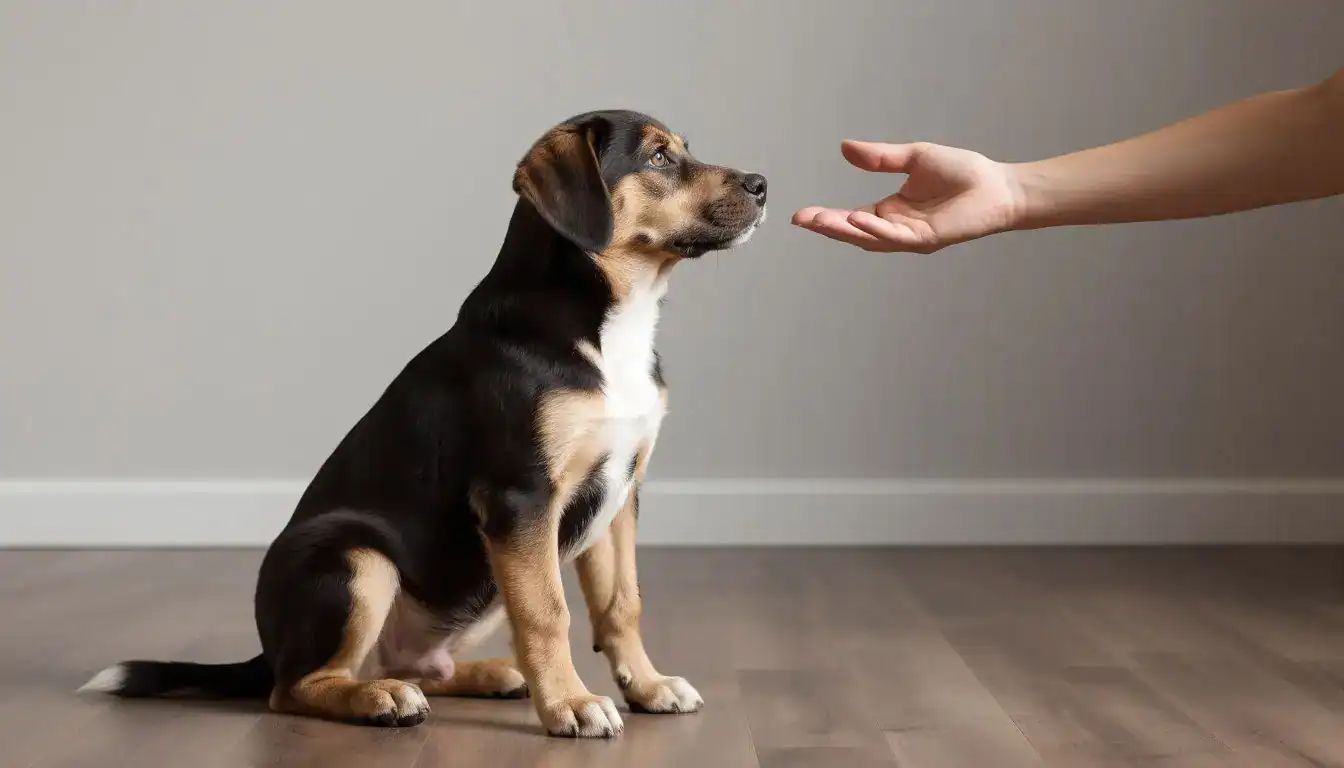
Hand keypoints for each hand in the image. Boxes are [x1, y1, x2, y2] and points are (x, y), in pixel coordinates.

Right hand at [792, 141, 1026, 252]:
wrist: (998, 185)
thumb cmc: (962, 172)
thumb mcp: (913, 157)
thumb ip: (880, 158)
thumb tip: (845, 148)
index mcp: (890, 211)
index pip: (851, 218)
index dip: (827, 217)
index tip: (802, 215)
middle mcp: (896, 228)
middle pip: (854, 232)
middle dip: (827, 227)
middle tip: (801, 220)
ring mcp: (910, 237)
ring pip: (869, 238)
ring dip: (844, 231)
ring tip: (820, 221)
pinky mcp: (927, 239)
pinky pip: (895, 237)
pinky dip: (875, 230)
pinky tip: (857, 218)